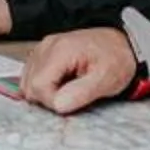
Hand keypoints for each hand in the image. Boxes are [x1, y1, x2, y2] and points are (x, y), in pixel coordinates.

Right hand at [21, 27, 137, 113]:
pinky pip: (32, 76)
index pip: (38, 86)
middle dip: (48, 98)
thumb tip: (58, 105)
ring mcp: (43, 48)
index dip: (52, 102)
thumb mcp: (107, 79)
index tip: (72, 103)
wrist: (122, 43)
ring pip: (27, 82)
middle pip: (29, 85)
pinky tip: (62, 83)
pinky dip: (44, 85)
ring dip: (46, 92)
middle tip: (72, 96)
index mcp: (60, 50)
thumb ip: (82, 93)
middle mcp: (47, 46)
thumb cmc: (117, 58)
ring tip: (69, 88)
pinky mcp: (44, 53)